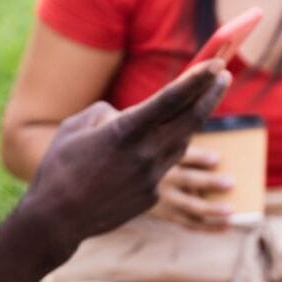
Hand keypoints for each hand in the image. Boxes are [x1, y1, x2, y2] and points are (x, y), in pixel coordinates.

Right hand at [18, 61, 229, 262]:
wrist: (57, 218)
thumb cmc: (59, 167)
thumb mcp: (75, 127)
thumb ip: (104, 113)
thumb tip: (125, 115)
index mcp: (124, 130)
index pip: (170, 99)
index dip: (196, 79)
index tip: (216, 63)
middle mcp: (144, 152)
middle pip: (190, 119)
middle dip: (210, 94)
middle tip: (225, 76)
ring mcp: (151, 177)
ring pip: (180, 142)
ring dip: (187, 123)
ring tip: (189, 107)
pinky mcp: (152, 196)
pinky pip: (162, 165)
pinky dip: (159, 151)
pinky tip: (144, 151)